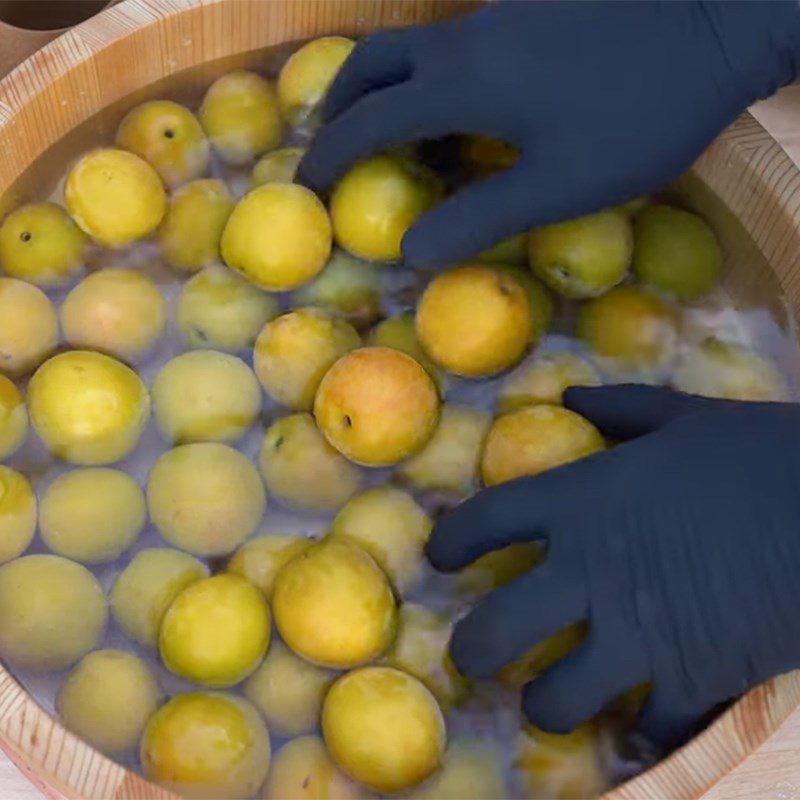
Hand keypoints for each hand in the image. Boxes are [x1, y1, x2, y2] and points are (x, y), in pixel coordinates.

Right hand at [299, 1, 799, 267]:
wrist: (714, 22)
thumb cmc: (638, 113)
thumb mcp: (558, 185)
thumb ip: (478, 219)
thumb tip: (408, 255)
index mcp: (460, 85)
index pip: (369, 121)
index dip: (330, 156)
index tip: (304, 185)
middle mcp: (462, 42)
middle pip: (372, 64)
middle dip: (339, 106)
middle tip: (331, 148)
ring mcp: (493, 18)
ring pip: (409, 48)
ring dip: (379, 88)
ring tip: (381, 133)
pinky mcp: (523, 12)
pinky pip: (447, 45)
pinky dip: (421, 78)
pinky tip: (450, 110)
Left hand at [426, 385, 799, 743]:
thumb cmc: (756, 452)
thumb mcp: (682, 416)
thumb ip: (620, 407)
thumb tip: (571, 395)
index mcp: (580, 501)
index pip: (485, 522)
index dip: (450, 543)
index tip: (440, 558)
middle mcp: (589, 572)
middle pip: (496, 630)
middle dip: (471, 651)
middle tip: (471, 656)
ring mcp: (636, 633)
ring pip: (556, 698)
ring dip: (544, 705)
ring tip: (545, 700)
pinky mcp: (693, 678)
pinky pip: (652, 729)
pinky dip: (641, 736)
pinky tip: (636, 730)